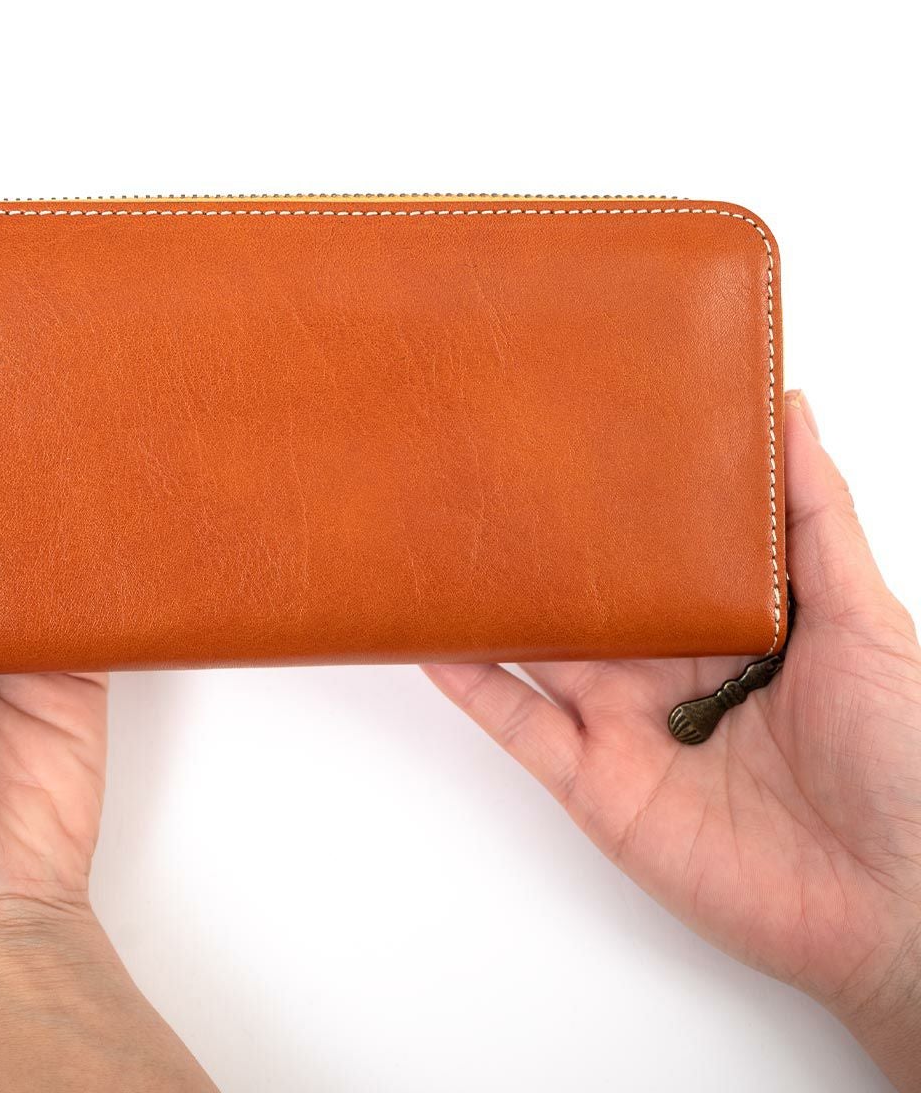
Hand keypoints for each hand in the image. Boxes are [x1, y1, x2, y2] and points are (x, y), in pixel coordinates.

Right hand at [425, 391, 920, 1090]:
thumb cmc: (897, 756)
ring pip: (537, 653)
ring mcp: (622, 726)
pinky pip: (519, 726)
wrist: (887, 901)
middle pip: (583, 599)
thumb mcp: (864, 617)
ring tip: (442, 544)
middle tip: (488, 478)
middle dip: (539, 547)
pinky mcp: (593, 782)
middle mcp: (663, 671)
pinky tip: (434, 640)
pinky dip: (472, 685)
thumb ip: (816, 519)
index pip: (652, 553)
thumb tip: (792, 407)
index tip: (574, 440)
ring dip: (490, 607)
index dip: (615, 504)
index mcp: (722, 627)